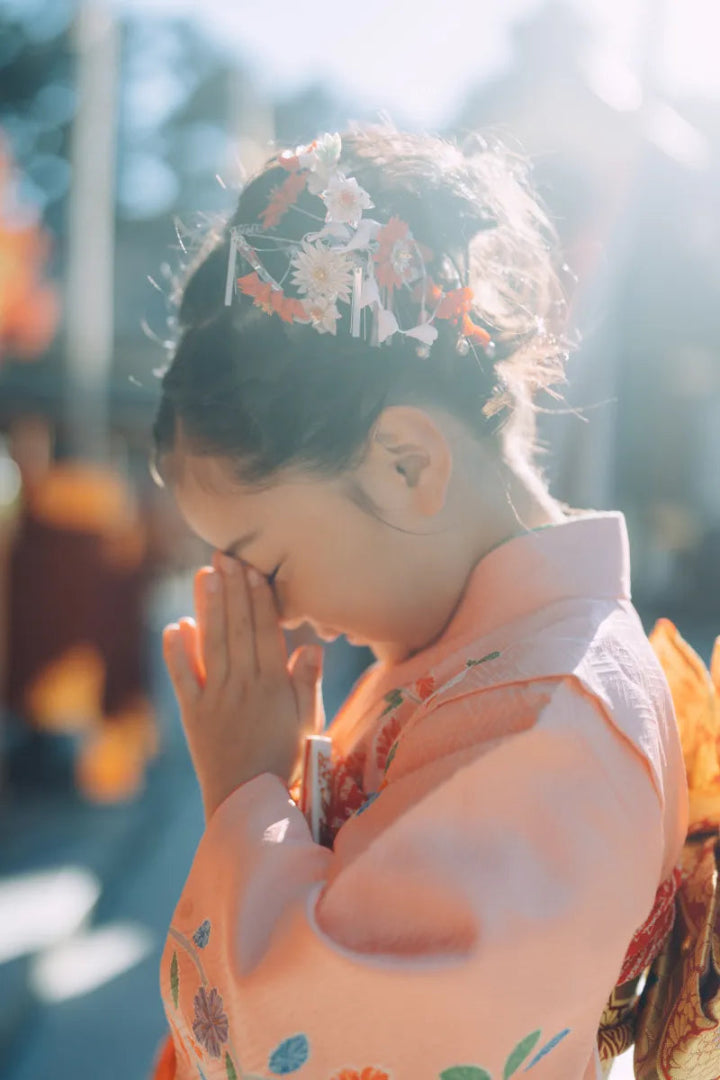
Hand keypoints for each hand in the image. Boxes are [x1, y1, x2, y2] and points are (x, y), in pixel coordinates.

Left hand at [163, 554, 323, 821]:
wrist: (249, 800)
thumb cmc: (285, 759)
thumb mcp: (307, 722)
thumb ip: (306, 683)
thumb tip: (311, 646)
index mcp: (273, 685)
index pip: (264, 632)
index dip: (258, 598)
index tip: (253, 569)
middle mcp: (243, 686)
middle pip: (236, 629)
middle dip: (231, 590)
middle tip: (225, 556)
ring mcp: (215, 699)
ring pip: (211, 645)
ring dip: (207, 607)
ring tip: (204, 575)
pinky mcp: (194, 714)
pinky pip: (183, 678)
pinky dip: (177, 652)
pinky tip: (175, 625)